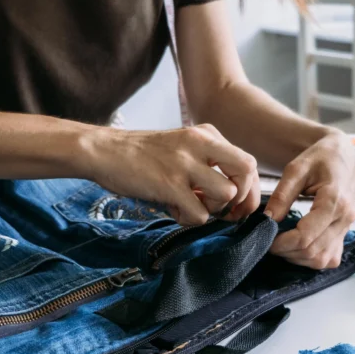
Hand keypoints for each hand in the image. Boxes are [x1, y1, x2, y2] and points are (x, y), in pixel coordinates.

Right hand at [86, 124, 260, 225]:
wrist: (105, 151)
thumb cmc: (144, 155)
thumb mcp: (182, 147)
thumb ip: (209, 163)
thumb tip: (234, 195)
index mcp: (207, 134)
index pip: (248, 162)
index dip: (249, 189)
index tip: (238, 206)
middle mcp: (200, 144)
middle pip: (246, 173)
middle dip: (241, 199)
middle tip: (224, 211)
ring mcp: (184, 163)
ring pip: (226, 195)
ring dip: (213, 210)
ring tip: (190, 206)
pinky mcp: (169, 184)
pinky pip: (200, 214)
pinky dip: (189, 219)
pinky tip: (173, 209)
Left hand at [264, 131, 354, 269]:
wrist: (343, 157)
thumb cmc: (320, 158)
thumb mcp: (296, 169)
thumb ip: (281, 195)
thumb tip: (268, 220)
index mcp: (334, 201)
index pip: (305, 236)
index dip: (281, 243)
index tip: (265, 238)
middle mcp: (345, 218)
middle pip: (312, 251)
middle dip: (286, 251)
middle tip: (269, 241)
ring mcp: (347, 229)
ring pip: (321, 259)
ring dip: (297, 257)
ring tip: (282, 243)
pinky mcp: (345, 235)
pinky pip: (329, 259)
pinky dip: (311, 259)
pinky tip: (298, 246)